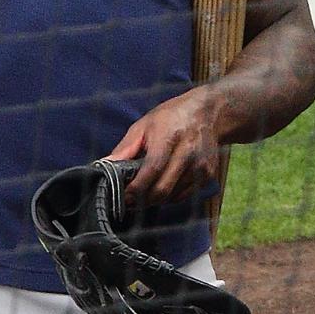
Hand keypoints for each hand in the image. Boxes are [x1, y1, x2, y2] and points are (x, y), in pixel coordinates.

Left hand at [108, 87, 225, 204]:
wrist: (207, 112)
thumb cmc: (171, 117)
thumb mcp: (144, 125)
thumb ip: (125, 148)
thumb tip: (106, 165)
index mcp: (169, 138)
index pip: (151, 170)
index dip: (135, 188)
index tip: (123, 196)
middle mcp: (187, 153)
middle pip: (163, 189)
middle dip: (143, 200)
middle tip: (131, 200)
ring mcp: (200, 166)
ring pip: (173, 196)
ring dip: (156, 200)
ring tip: (145, 192)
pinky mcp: (208, 175)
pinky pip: (184, 195)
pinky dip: (170, 196)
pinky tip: (162, 186)